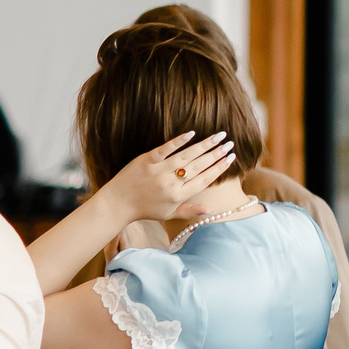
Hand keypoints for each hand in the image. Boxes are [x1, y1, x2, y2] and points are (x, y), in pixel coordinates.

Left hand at [100, 131, 235, 225]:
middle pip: (199, 166)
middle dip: (217, 154)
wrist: (116, 204)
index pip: (204, 179)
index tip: (231, 158)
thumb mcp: (169, 214)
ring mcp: (158, 171)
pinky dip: (179, 141)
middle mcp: (170, 183)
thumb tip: (212, 210)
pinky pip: (165, 149)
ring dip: (205, 145)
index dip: (219, 168)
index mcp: (178, 196)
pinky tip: (192, 133)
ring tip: (220, 136)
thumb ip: (191, 211)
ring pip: (186, 156)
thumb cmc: (145, 210)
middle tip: (230, 144)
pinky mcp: (146, 160)